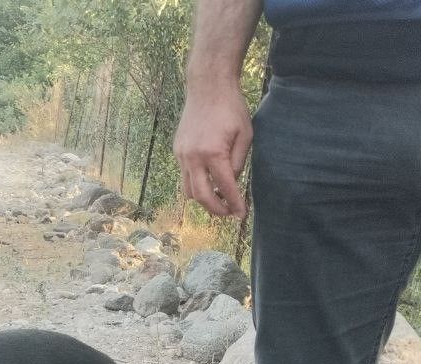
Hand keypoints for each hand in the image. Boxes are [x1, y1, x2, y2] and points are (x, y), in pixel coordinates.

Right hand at [174, 82, 251, 218]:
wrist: (207, 88)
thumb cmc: (231, 108)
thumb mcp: (245, 134)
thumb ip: (239, 162)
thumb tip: (231, 182)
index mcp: (214, 153)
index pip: (225, 187)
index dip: (234, 203)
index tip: (241, 214)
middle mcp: (193, 157)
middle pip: (201, 196)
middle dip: (215, 209)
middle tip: (228, 213)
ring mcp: (182, 155)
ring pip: (188, 190)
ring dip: (203, 199)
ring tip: (218, 198)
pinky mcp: (177, 151)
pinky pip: (185, 175)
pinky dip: (197, 183)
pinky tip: (209, 179)